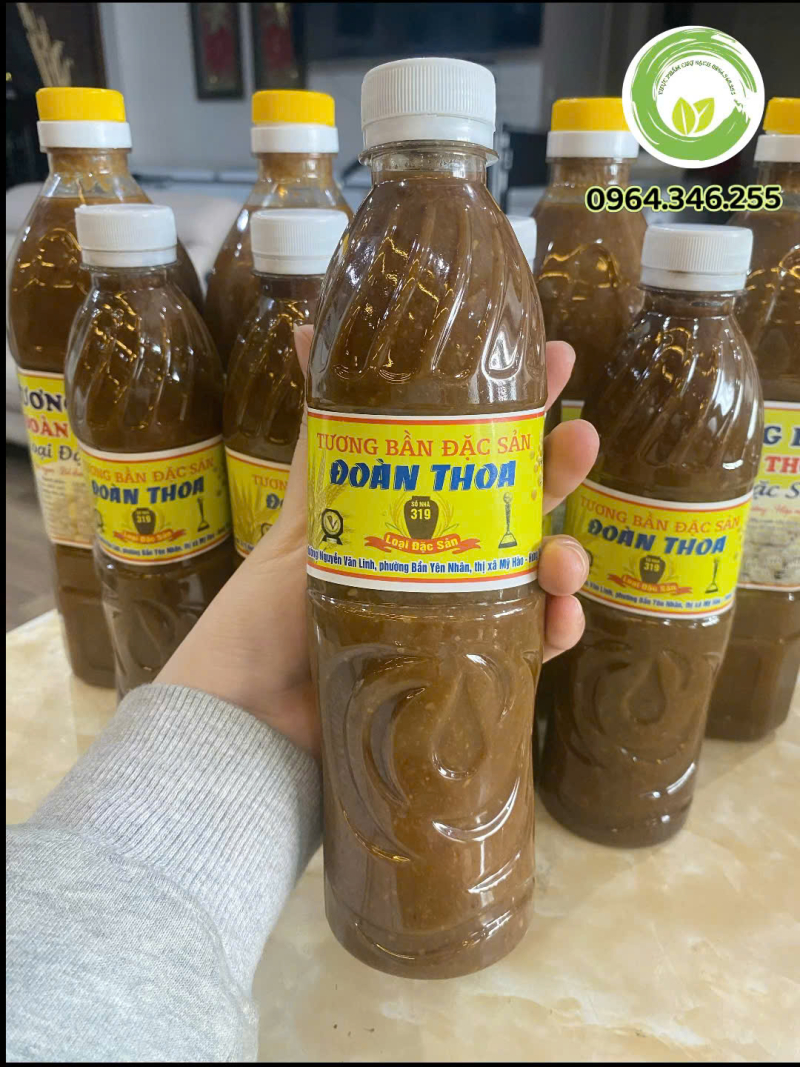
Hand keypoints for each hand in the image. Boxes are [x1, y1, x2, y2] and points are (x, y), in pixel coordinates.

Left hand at [159, 329, 597, 759]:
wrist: (251, 708)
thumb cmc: (272, 604)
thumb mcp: (309, 505)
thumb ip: (323, 427)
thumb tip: (303, 324)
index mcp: (418, 508)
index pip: (481, 446)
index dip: (522, 405)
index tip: (556, 357)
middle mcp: (449, 555)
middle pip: (521, 505)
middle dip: (560, 468)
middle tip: (580, 435)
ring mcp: (463, 611)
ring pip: (537, 576)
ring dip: (568, 559)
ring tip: (565, 557)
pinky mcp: (469, 666)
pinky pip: (528, 647)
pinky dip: (554, 631)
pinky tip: (559, 618)